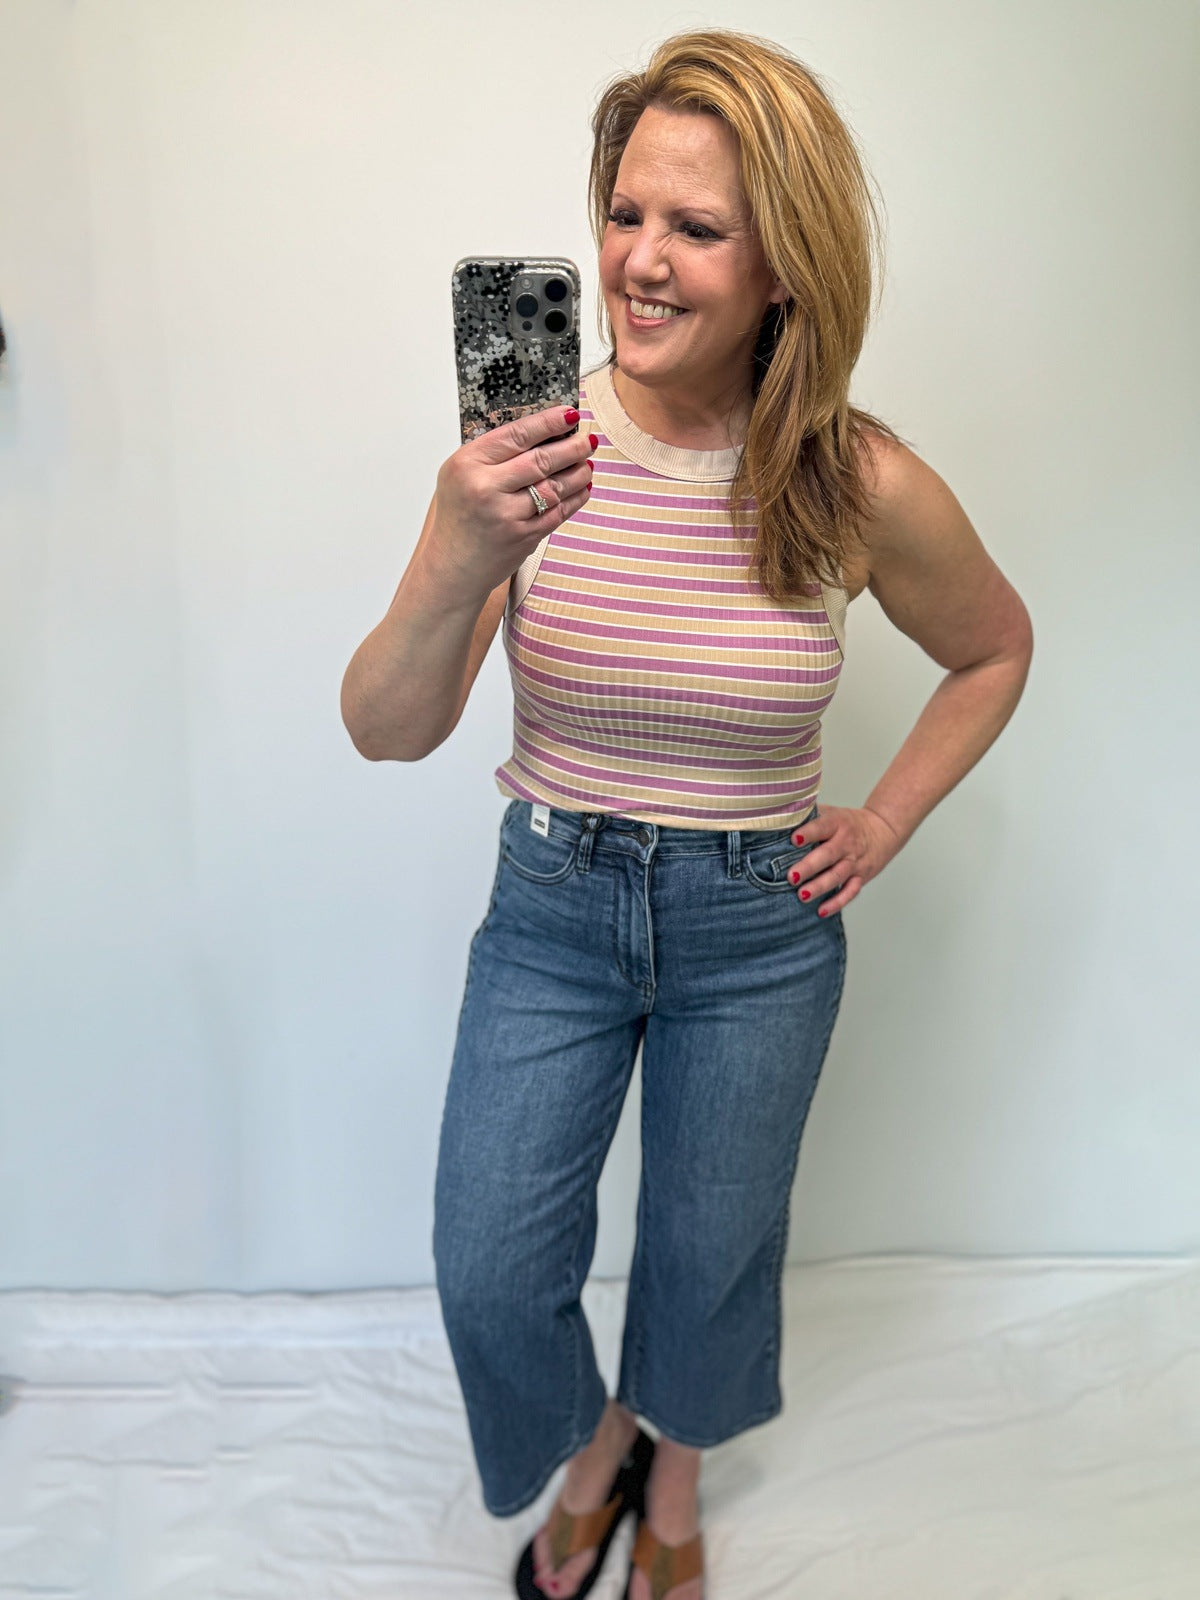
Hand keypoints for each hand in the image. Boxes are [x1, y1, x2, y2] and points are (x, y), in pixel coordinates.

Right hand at [428, 404, 594, 603]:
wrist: (451, 565)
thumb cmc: (458, 516)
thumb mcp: (460, 475)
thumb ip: (492, 454)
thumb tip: (541, 432)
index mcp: (467, 465)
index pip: (516, 435)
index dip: (548, 423)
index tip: (569, 414)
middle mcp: (486, 488)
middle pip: (540, 460)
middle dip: (572, 447)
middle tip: (587, 440)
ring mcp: (506, 515)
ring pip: (554, 487)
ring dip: (578, 473)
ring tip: (587, 462)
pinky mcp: (523, 538)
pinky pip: (557, 513)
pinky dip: (574, 498)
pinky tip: (582, 487)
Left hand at [785, 804, 903, 914]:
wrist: (883, 830)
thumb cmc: (847, 822)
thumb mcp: (832, 812)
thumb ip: (809, 815)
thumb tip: (779, 818)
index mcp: (838, 823)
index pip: (823, 827)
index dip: (809, 833)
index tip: (794, 839)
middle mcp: (847, 843)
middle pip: (828, 855)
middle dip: (809, 867)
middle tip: (790, 877)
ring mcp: (855, 862)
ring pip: (837, 876)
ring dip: (819, 887)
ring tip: (802, 895)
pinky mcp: (861, 877)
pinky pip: (850, 892)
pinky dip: (837, 903)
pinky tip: (821, 911)